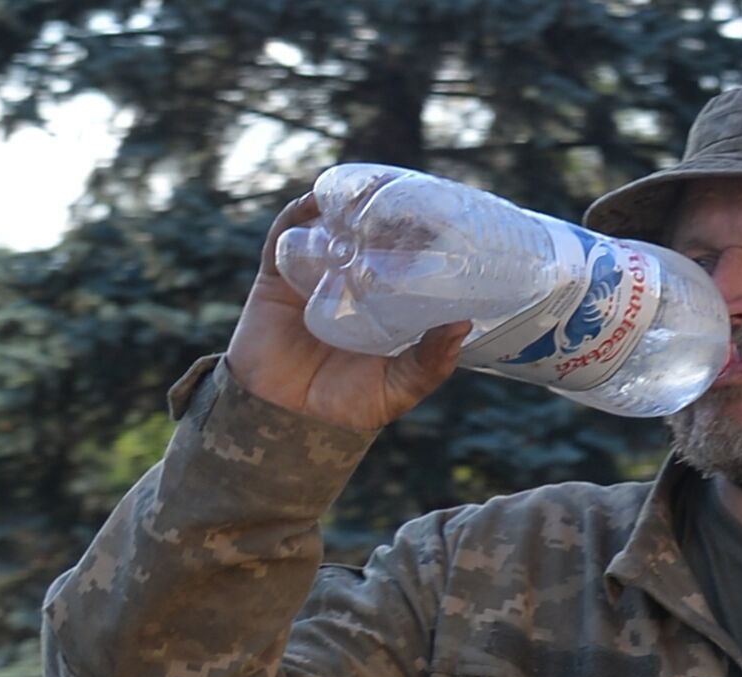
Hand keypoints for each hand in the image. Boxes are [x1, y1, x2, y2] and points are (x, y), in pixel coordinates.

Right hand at [225, 193, 471, 431]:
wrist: (283, 421)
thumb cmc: (346, 407)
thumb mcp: (397, 388)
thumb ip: (429, 363)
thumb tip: (463, 324)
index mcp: (386, 304)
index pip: (408, 259)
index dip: (424, 235)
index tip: (445, 216)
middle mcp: (352, 283)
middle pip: (371, 234)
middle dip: (389, 210)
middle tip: (410, 194)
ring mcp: (316, 276)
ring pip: (331, 227)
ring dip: (347, 204)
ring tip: (368, 190)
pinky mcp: (278, 277)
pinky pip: (285, 236)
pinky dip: (300, 215)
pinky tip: (319, 202)